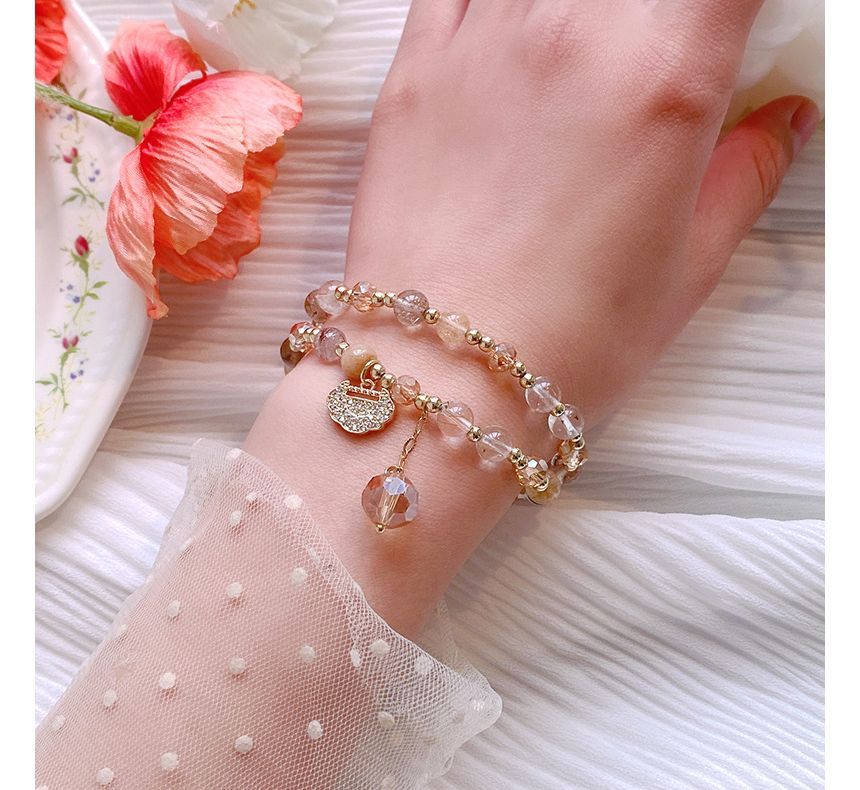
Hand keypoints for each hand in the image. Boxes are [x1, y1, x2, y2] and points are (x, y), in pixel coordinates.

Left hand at [345, 0, 818, 422]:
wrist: (440, 373)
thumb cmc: (565, 340)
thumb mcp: (690, 267)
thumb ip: (747, 174)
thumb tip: (780, 122)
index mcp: (663, 78)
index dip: (734, 6)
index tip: (725, 33)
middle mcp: (573, 35)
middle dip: (659, 14)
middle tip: (653, 61)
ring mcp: (483, 43)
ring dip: (580, 11)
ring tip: (587, 59)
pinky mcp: (416, 68)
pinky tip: (517, 34)